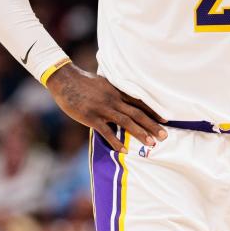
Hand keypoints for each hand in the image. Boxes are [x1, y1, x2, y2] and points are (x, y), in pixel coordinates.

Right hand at [46, 64, 166, 151]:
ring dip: (140, 133)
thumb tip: (121, 99)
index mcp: (116, 91)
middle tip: (164, 136)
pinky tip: (124, 150)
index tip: (165, 120)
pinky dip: (116, 141)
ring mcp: (102, 108)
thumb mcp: (102, 83)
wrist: (64, 80)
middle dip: (152, 125)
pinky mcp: (91, 117)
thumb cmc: (82, 82)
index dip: (153, 111)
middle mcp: (113, 100)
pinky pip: (106, 131)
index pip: (139, 102)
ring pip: (126, 122)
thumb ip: (113, 92)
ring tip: (151, 143)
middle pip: (137, 113)